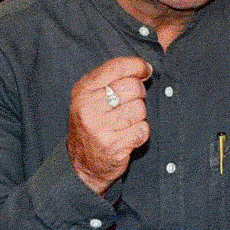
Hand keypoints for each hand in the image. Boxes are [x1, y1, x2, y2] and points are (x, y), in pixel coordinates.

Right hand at [67, 56, 152, 194]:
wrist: (83, 164)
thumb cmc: (94, 124)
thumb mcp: (92, 96)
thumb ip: (113, 79)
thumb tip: (146, 68)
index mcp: (83, 90)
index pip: (116, 66)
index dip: (137, 65)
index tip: (146, 69)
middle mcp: (88, 107)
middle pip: (133, 87)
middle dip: (139, 94)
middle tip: (131, 103)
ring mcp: (99, 127)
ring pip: (140, 108)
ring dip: (139, 116)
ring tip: (125, 123)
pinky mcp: (113, 145)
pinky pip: (142, 129)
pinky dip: (141, 132)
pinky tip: (128, 136)